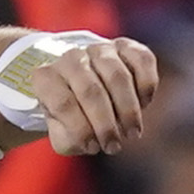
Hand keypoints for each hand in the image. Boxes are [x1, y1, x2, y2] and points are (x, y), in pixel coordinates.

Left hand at [18, 35, 158, 156]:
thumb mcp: (62, 133)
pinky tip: (144, 103)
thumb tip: (89, 139)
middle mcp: (71, 57)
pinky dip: (146, 84)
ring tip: (132, 133)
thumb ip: (69, 140)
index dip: (80, 130)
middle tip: (114, 146)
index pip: (63, 104)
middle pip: (91, 91)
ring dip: (128, 109)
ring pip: (117, 76)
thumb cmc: (72, 114)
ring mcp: (99, 48)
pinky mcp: (126, 46)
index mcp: (46, 78)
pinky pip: (142, 60)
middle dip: (106, 124)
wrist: (81, 84)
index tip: (92, 148)